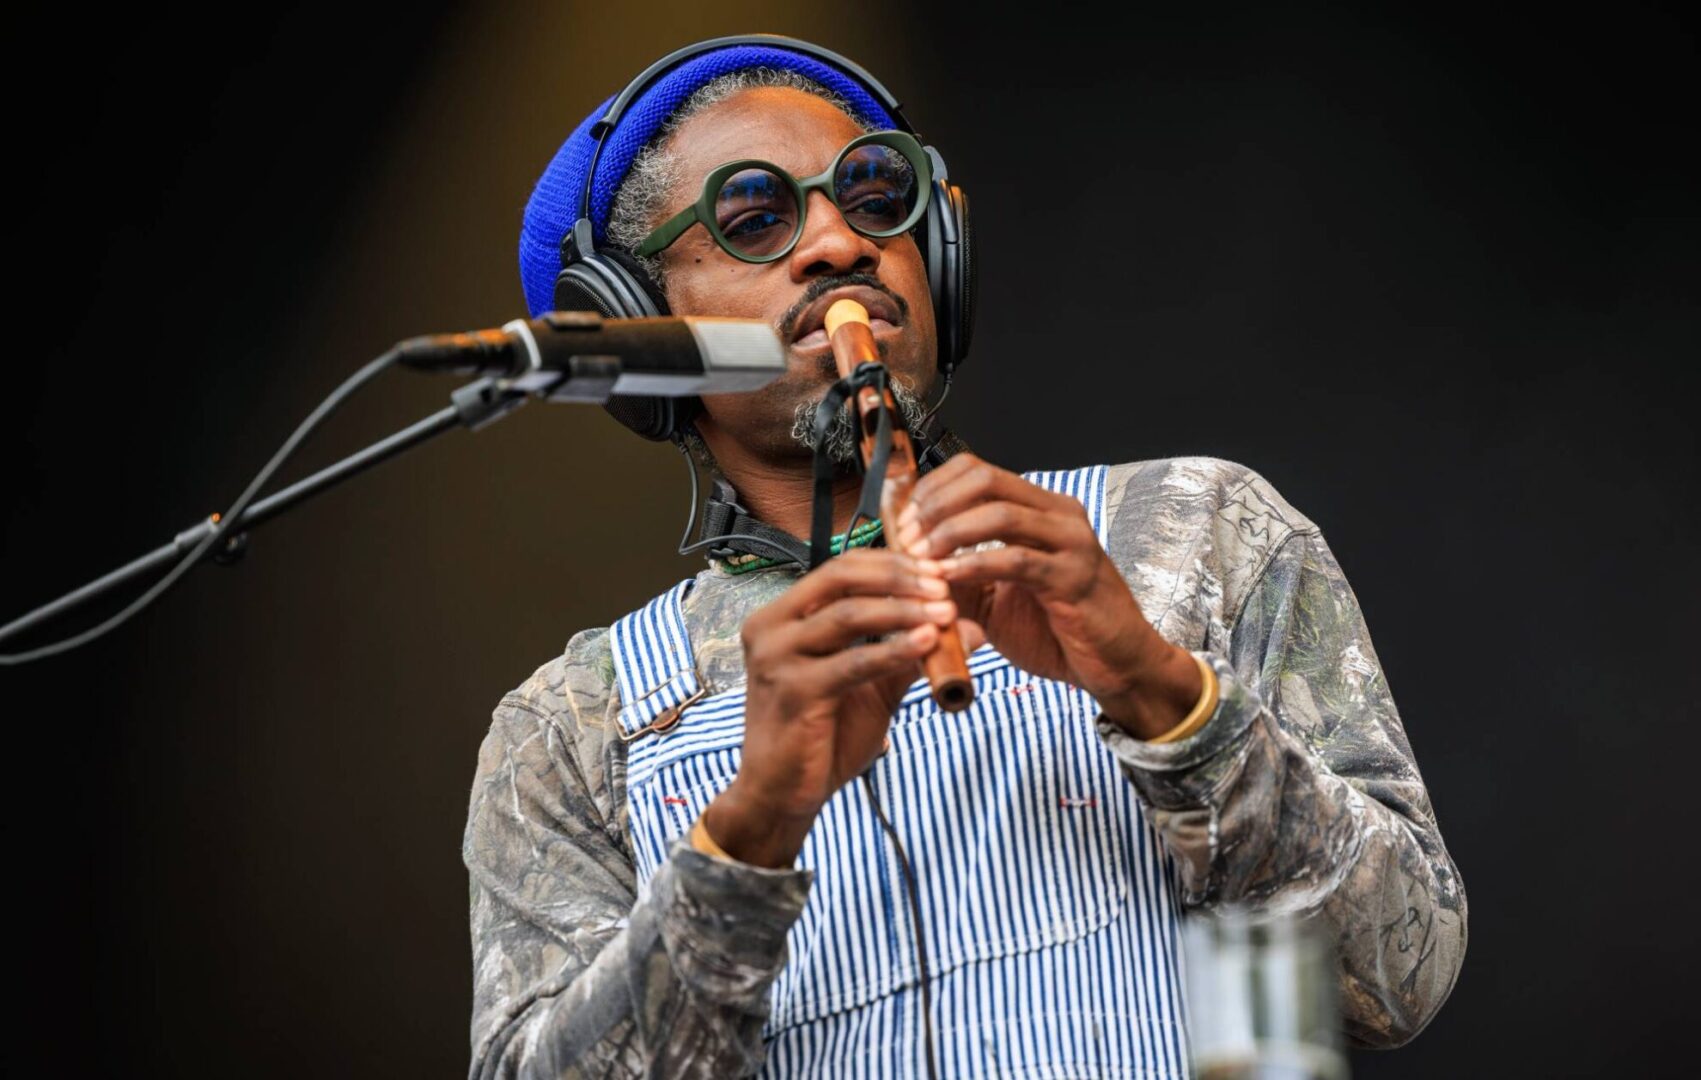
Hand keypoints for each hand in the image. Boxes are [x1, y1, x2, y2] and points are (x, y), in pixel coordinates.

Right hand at [702, 548, 955, 866]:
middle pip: (841, 577)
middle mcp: (771, 626)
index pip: (842, 568)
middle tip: (944, 586)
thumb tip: (972, 628)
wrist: (782, 794)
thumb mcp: (873, 686)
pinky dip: (893, 650)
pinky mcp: (792, 690)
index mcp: (783, 615)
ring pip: (848, 615)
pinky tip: (926, 644)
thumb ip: (913, 653)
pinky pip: (852, 662)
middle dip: (899, 578)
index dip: (892, 564)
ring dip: (903, 610)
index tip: (938, 570)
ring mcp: (776, 657)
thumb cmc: (823, 735)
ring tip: (945, 613)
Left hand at [892, 454, 1201, 738]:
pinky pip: (1016, 559)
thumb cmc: (1058, 630)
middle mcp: (1058, 515)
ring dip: (949, 533)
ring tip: (922, 559)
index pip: (976, 470)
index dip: (932, 490)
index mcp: (1039, 509)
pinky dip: (974, 565)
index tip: (904, 521)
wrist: (1117, 667)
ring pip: (1000, 512)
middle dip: (936, 506)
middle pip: (985, 478)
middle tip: (908, 539)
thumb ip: (957, 575)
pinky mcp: (1074, 577)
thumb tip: (907, 561)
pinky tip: (948, 579)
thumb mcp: (994, 598)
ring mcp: (1070, 542)